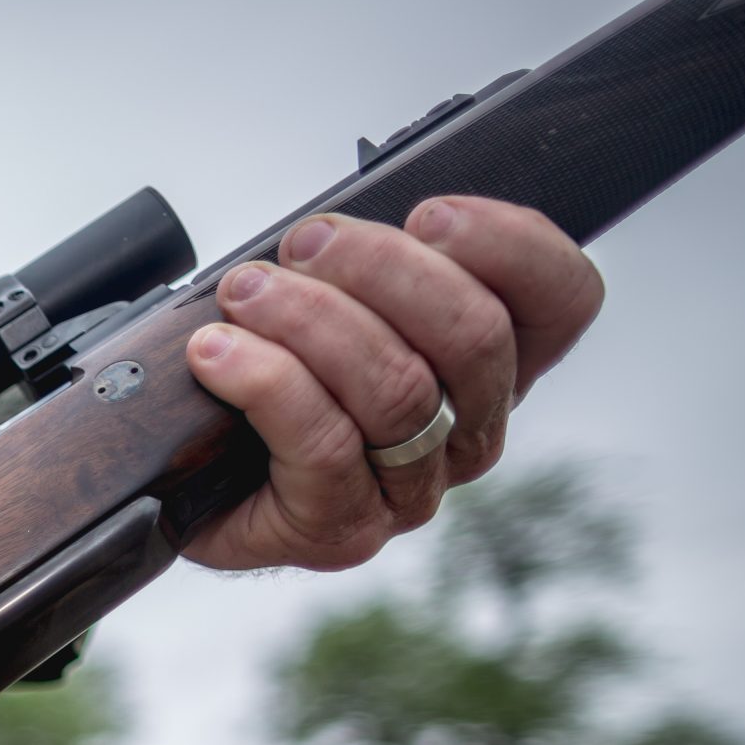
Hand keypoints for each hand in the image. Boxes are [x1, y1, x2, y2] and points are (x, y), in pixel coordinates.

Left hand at [183, 196, 604, 570]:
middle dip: (383, 270)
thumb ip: (366, 265)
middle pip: (474, 336)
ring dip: (313, 319)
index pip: (562, 300)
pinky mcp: (342, 530)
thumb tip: (342, 223)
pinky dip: (266, 381)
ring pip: (398, 389)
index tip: (429, 214)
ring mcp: (410, 491)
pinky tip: (218, 352)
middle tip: (306, 243)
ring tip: (246, 291)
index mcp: (491, 367)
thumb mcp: (328, 299)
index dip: (509, 245)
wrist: (182, 485)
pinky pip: (324, 444)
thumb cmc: (263, 379)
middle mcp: (468, 433)